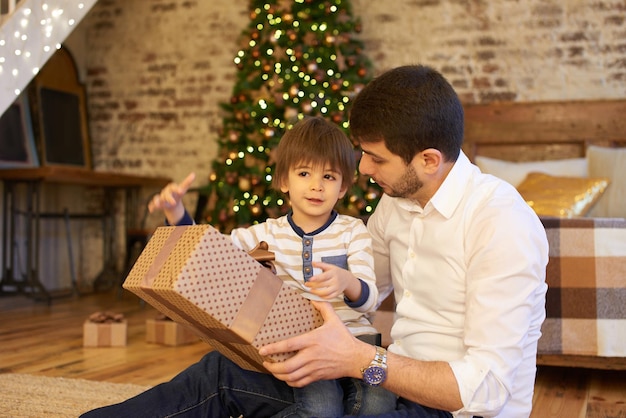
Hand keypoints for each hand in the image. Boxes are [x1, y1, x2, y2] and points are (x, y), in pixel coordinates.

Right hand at [148, 172, 194, 223]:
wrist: (172, 200)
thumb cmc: (178, 193)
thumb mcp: (183, 188)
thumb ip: (187, 182)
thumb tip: (193, 174)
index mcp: (172, 187)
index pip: (174, 187)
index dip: (177, 189)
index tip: (181, 191)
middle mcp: (165, 192)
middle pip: (167, 194)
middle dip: (169, 198)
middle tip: (174, 203)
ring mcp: (161, 197)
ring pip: (158, 198)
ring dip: (158, 202)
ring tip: (157, 205)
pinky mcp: (157, 203)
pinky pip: (153, 204)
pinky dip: (152, 206)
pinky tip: (151, 210)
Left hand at [259, 300, 374, 386]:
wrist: (356, 358)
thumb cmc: (344, 338)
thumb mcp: (334, 319)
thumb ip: (323, 307)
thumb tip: (313, 297)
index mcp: (312, 341)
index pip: (288, 346)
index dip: (273, 349)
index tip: (262, 350)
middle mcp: (311, 356)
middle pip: (286, 367)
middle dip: (272, 367)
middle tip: (265, 362)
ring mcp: (314, 368)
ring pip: (291, 377)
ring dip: (279, 375)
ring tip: (273, 370)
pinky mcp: (317, 376)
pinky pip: (300, 383)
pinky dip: (290, 382)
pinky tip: (287, 378)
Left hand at [305, 261, 359, 300]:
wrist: (346, 279)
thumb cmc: (336, 272)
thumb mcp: (330, 266)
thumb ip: (321, 265)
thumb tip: (312, 262)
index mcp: (333, 273)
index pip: (324, 276)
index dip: (316, 278)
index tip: (309, 279)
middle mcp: (335, 281)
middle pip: (323, 285)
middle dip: (313, 285)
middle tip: (306, 285)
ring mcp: (337, 288)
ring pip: (326, 293)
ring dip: (317, 293)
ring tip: (311, 290)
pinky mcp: (337, 293)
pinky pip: (329, 297)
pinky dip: (323, 297)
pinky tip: (317, 295)